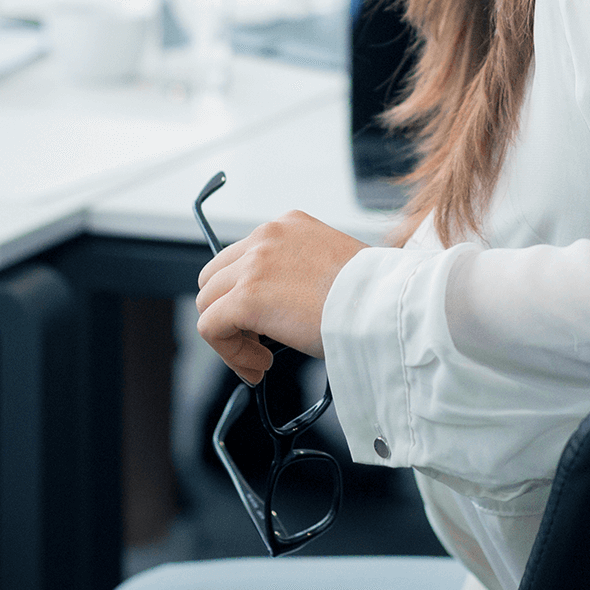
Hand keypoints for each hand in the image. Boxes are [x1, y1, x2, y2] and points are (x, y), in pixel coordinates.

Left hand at [196, 211, 368, 383]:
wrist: (381, 303)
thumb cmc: (370, 291)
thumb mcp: (330, 265)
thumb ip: (297, 272)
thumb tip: (281, 304)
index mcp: (289, 225)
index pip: (243, 257)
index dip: (246, 295)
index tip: (264, 321)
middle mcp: (267, 236)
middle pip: (216, 277)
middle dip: (230, 312)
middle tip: (258, 340)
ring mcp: (253, 265)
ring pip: (208, 303)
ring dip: (231, 336)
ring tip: (261, 357)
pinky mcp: (245, 297)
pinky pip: (211, 329)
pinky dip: (230, 353)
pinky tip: (260, 364)